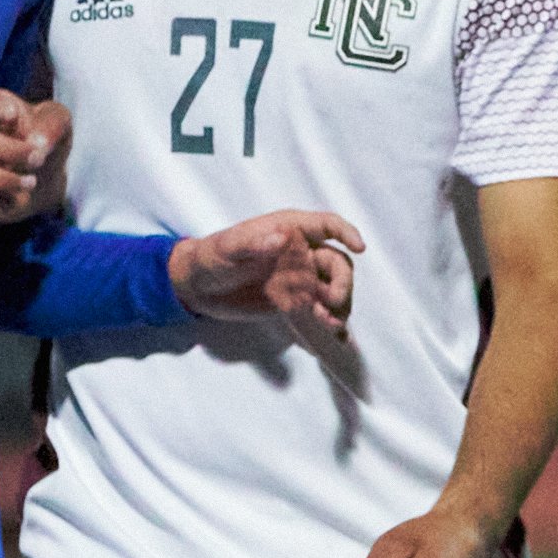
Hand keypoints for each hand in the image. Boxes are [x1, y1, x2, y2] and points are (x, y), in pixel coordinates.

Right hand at [0, 86, 70, 223]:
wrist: (43, 176)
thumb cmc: (46, 140)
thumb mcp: (59, 124)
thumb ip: (52, 125)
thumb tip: (37, 142)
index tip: (13, 116)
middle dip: (6, 150)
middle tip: (37, 159)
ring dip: (0, 180)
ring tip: (31, 182)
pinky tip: (11, 201)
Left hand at [168, 210, 363, 339]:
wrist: (198, 287)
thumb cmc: (210, 256)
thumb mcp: (227, 248)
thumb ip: (253, 244)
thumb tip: (283, 238)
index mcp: (289, 229)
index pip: (326, 225)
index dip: (346, 232)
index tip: (359, 247)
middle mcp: (301, 251)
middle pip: (337, 261)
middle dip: (343, 280)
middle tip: (333, 300)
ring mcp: (299, 277)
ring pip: (334, 286)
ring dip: (341, 302)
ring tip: (333, 321)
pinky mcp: (294, 300)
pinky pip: (320, 308)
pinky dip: (331, 318)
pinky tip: (337, 333)